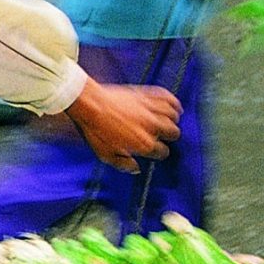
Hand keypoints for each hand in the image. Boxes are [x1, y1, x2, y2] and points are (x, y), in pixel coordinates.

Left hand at [62, 80, 182, 173]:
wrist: (89, 104)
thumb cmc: (95, 130)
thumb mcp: (105, 155)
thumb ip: (123, 164)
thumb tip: (136, 169)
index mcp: (143, 144)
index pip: (163, 152)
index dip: (159, 152)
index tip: (155, 150)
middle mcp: (151, 127)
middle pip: (174, 133)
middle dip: (170, 136)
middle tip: (163, 135)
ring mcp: (150, 109)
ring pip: (173, 115)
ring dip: (172, 119)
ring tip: (167, 121)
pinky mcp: (146, 95)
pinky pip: (167, 97)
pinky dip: (172, 102)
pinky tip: (171, 106)